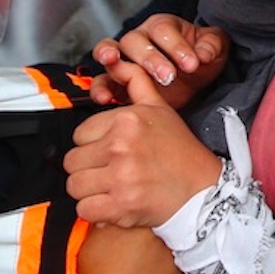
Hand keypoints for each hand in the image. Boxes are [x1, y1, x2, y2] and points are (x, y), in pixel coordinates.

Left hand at [66, 65, 223, 227]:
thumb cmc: (180, 151)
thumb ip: (136, 81)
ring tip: (110, 188)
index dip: (92, 144)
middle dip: (87, 168)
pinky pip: (85, 210)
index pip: (79, 133)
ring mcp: (120, 177)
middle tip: (108, 171)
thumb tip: (118, 61)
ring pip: (74, 186)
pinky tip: (111, 204)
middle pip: (72, 161)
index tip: (109, 151)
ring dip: (89, 191)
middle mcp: (120, 146)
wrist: (203, 189)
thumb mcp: (160, 108)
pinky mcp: (121, 205)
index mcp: (126, 120)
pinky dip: (95, 211)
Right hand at [89, 15, 228, 109]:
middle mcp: (139, 39)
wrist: (193, 82)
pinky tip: (105, 98)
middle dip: (151, 58)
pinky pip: (102, 82)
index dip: (176, 46)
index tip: (192, 63)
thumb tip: (204, 54)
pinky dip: (100, 89)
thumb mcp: (214, 48)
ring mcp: (125, 60)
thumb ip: (212, 46)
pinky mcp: (118, 83)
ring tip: (116, 67)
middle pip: (135, 41)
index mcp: (162, 26)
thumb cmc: (199, 58)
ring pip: (110, 54)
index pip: (163, 30)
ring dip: (112, 61)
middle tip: (168, 76)